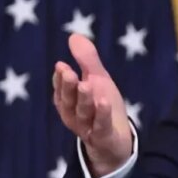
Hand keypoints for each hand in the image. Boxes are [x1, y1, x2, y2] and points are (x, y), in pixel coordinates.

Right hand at [52, 34, 132, 177]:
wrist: (116, 142)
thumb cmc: (103, 108)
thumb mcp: (97, 81)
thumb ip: (86, 61)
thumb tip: (73, 35)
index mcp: (70, 102)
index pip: (61, 90)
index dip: (60, 79)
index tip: (61, 65)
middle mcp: (74, 116)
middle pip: (69, 102)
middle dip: (68, 87)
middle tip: (68, 72)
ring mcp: (88, 128)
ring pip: (83, 114)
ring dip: (84, 100)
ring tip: (86, 85)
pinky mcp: (103, 137)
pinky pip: (101, 127)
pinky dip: (102, 115)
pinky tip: (104, 102)